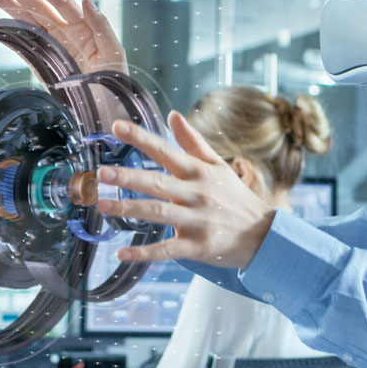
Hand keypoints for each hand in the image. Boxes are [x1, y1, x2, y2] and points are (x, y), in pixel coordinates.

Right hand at [0, 0, 126, 74]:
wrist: (106, 114)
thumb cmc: (115, 83)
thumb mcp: (114, 52)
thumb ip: (101, 25)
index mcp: (83, 27)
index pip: (61, 2)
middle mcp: (65, 33)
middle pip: (39, 7)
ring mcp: (52, 48)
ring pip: (28, 22)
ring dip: (10, 7)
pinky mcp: (42, 65)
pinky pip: (24, 47)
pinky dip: (11, 35)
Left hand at [95, 111, 275, 268]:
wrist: (264, 234)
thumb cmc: (235, 197)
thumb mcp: (217, 165)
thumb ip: (192, 141)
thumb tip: (173, 114)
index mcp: (198, 172)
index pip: (165, 150)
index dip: (140, 138)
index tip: (116, 126)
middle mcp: (196, 193)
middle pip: (157, 183)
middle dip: (129, 177)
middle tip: (102, 173)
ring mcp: (196, 221)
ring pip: (158, 214)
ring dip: (129, 210)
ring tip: (103, 205)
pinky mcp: (197, 246)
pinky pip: (167, 250)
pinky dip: (144, 253)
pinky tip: (122, 253)